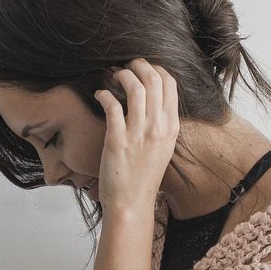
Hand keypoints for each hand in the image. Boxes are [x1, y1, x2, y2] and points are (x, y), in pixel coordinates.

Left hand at [93, 59, 179, 211]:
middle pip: (153, 79)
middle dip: (138, 65)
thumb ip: (162, 123)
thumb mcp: (163, 148)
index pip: (170, 83)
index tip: (143, 69)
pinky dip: (104, 94)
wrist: (131, 204)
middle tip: (127, 66)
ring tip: (113, 76)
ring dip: (122, 75)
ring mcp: (138, 134)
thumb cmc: (144, 177)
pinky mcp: (117, 141)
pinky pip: (112, 105)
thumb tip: (153, 99)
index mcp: (171, 128)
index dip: (156, 68)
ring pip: (135, 87)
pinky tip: (99, 95)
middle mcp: (157, 128)